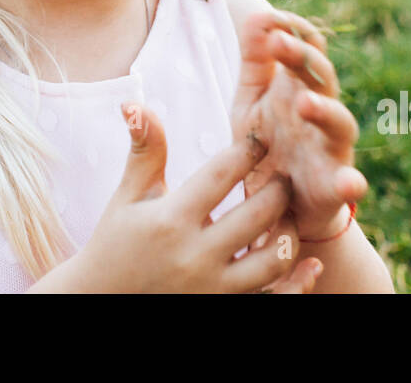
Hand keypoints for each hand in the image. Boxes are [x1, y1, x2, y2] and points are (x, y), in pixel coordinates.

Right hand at [64, 103, 323, 292]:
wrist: (99, 302)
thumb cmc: (114, 244)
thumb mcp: (127, 198)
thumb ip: (145, 151)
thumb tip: (135, 103)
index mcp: (171, 219)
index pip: (222, 174)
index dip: (248, 150)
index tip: (260, 136)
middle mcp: (195, 255)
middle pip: (259, 214)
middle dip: (279, 188)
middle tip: (284, 174)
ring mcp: (211, 288)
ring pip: (274, 259)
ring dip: (289, 234)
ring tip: (287, 216)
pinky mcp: (222, 309)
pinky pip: (272, 299)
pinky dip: (298, 285)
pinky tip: (311, 265)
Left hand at [230, 10, 366, 238]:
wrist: (276, 210)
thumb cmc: (267, 147)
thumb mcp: (252, 101)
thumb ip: (255, 61)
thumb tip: (257, 15)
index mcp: (297, 89)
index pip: (306, 49)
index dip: (293, 30)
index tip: (272, 18)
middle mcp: (320, 114)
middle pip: (321, 77)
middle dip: (303, 57)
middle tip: (280, 43)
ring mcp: (330, 149)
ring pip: (340, 123)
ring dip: (325, 110)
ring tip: (306, 102)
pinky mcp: (334, 187)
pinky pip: (347, 184)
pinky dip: (352, 183)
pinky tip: (351, 182)